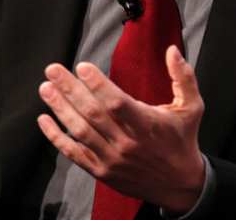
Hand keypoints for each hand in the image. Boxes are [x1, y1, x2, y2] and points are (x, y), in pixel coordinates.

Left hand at [37, 45, 204, 214]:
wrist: (180, 185)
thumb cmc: (182, 141)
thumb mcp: (191, 108)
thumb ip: (183, 77)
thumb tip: (173, 50)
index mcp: (147, 125)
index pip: (117, 103)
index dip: (97, 84)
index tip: (82, 66)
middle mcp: (127, 143)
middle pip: (92, 113)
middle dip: (70, 89)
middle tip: (53, 70)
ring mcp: (111, 159)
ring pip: (80, 131)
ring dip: (60, 109)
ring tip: (46, 88)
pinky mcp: (101, 170)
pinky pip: (73, 153)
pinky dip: (56, 137)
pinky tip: (43, 120)